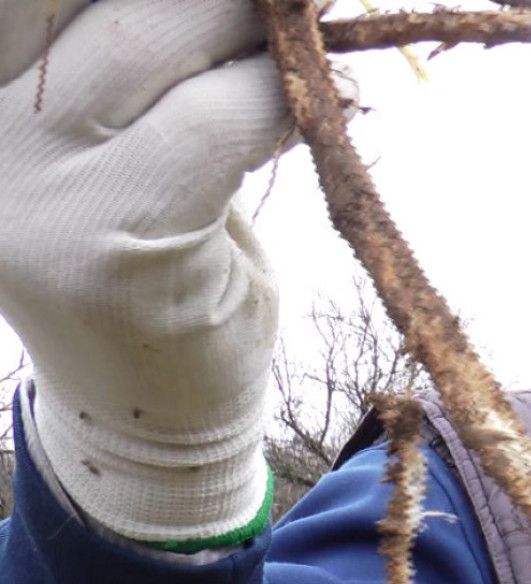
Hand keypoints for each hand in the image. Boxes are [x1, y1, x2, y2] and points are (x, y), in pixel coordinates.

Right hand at [0, 0, 292, 545]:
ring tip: (310, 27)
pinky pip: (214, 123)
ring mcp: (27, 193)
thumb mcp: (120, 142)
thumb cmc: (145, 262)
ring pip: (153, 35)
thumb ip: (142, 57)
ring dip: (252, 22)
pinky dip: (278, 98)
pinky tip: (322, 101)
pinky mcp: (106, 248)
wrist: (147, 418)